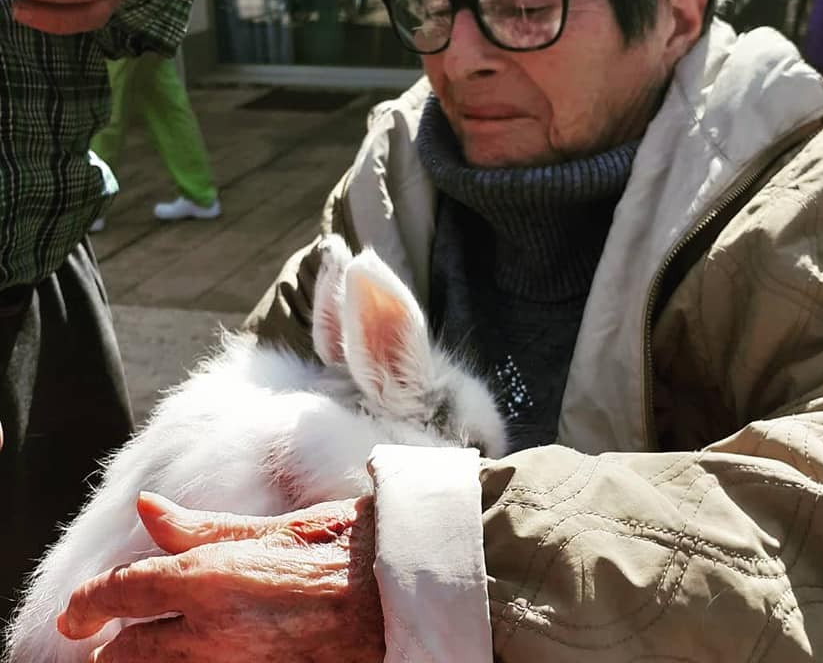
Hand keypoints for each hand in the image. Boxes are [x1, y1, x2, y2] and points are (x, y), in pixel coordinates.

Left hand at [58, 493, 384, 662]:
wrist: (409, 594)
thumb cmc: (350, 548)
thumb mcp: (276, 528)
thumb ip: (203, 528)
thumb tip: (148, 509)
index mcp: (212, 579)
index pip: (120, 594)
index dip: (88, 602)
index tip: (80, 609)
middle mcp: (211, 636)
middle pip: (122, 656)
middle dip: (111, 645)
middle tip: (114, 634)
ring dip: (150, 660)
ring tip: (159, 644)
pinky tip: (204, 653)